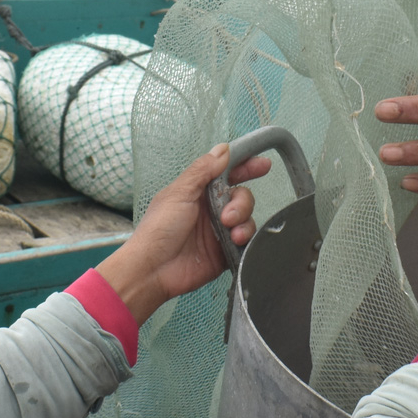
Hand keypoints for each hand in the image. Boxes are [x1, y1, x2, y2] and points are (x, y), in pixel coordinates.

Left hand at [98, 145, 270, 324]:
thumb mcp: (179, 193)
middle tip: (229, 214)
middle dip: (242, 202)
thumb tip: (223, 149)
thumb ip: (203, 170)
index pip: (227, 173)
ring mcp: (219, 231)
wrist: (153, 269)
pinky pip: (246, 241)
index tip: (263, 165)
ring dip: (244, 221)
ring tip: (231, 232)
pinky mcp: (225, 251)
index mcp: (198, 192)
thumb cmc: (158, 229)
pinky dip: (246, 238)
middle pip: (242, 196)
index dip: (245, 167)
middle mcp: (210, 210)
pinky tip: (236, 240)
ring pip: (247, 218)